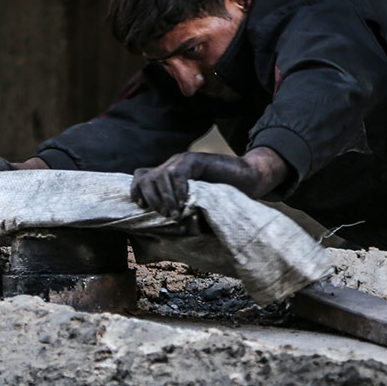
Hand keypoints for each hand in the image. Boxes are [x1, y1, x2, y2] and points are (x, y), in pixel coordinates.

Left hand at [130, 147, 286, 219]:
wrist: (249, 178)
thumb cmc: (225, 194)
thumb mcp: (197, 205)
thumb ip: (181, 209)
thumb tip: (165, 226)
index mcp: (169, 175)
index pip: (140, 177)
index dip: (137, 192)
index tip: (145, 208)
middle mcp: (173, 165)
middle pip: (145, 177)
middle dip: (152, 199)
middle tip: (167, 214)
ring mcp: (183, 161)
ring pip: (158, 176)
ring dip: (165, 198)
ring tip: (177, 212)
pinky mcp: (196, 160)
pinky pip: (177, 173)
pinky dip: (178, 190)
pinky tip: (186, 202)